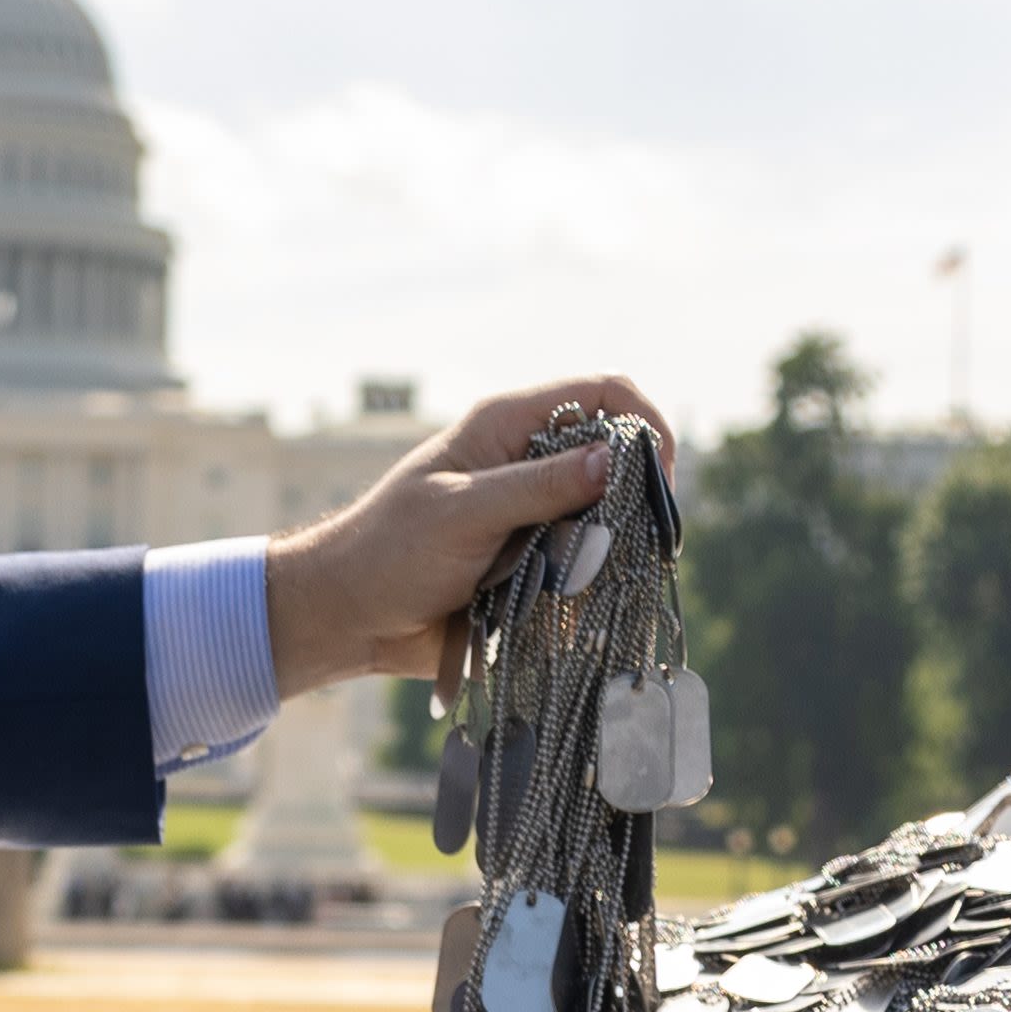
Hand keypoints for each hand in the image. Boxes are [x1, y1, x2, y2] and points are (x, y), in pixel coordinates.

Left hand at [260, 378, 659, 699]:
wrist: (350, 617)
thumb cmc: (389, 552)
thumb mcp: (462, 513)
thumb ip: (536, 487)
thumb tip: (612, 458)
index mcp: (509, 427)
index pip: (602, 394)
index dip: (642, 423)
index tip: (660, 477)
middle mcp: (531, 463)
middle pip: (617, 460)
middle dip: (631, 501)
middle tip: (623, 545)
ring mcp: (537, 515)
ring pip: (609, 520)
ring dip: (607, 553)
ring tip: (578, 585)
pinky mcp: (537, 563)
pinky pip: (588, 568)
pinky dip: (589, 589)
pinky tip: (568, 611)